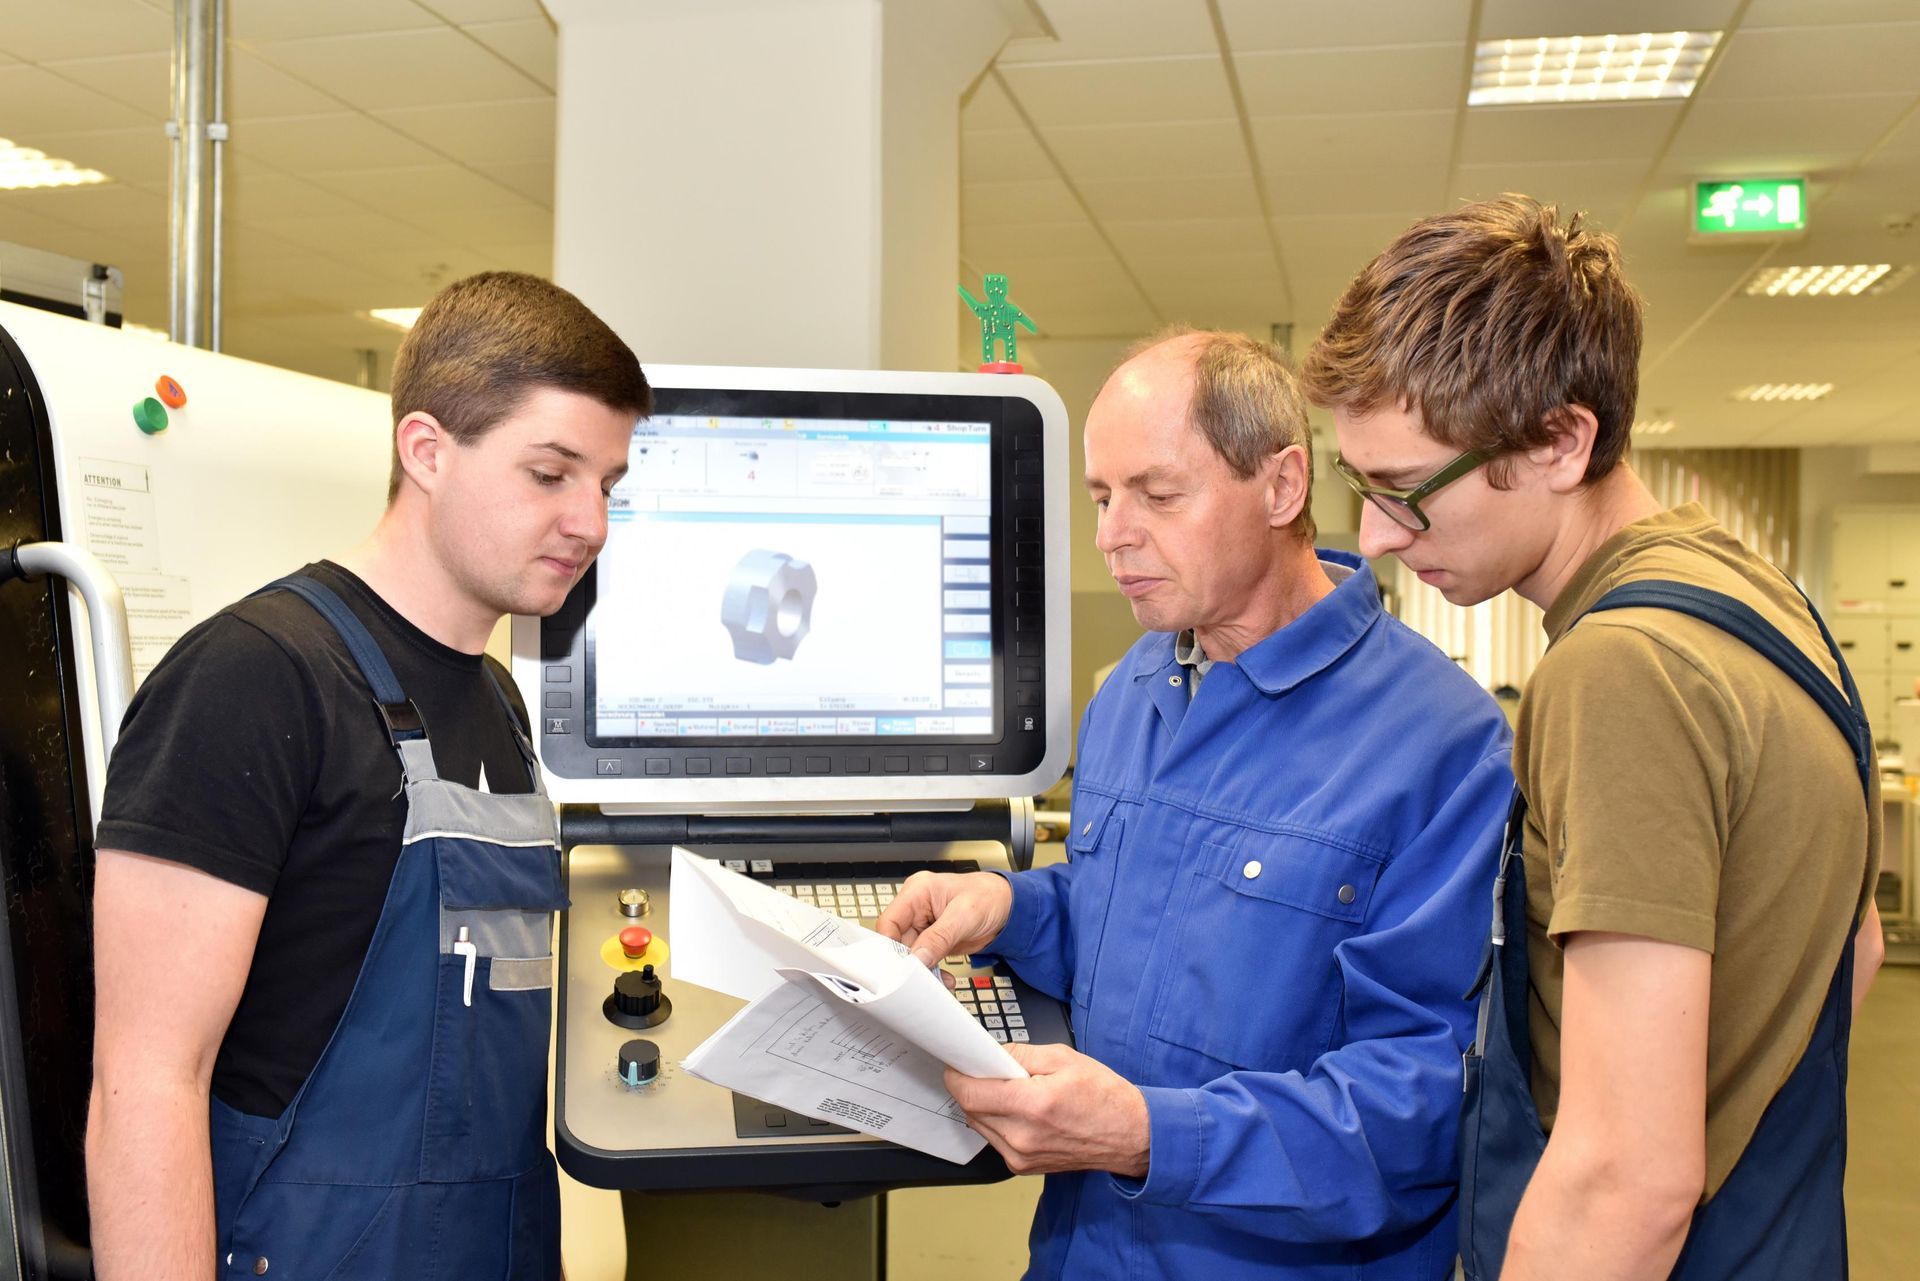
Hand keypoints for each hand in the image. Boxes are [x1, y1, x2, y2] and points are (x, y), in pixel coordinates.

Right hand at [874, 870, 1011, 967]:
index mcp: (917, 891)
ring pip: (910, 955)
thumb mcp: (965, 915)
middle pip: (897, 942)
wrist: (1008, 908)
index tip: (898, 968)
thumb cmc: (989, 897)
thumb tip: (917, 958)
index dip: (889, 946)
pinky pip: (924, 960)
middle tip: (920, 979)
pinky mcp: (932, 939)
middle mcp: (916, 908)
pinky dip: (933, 971)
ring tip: (938, 980)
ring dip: (923, 971)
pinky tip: (945, 978)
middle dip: (909, 963)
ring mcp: (924, 925)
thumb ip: (939, 937)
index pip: (889, 921)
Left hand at [944, 1042, 1149, 1177]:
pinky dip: (996, 1121)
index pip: (970, 1093)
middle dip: (971, 1086)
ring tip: (1010, 1091)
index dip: (957, 1075)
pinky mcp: (1022, 1167)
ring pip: (979, 1125)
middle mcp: (1022, 1137)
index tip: (958, 1063)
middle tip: (988, 1070)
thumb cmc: (1104, 1096)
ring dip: (983, 1105)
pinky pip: (994, 1139)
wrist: (1130, 1135)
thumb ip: (1020, 1054)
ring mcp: (1021, 1157)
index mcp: (1032, 1105)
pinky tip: (1017, 1110)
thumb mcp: (1063, 1058)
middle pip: (970, 1109)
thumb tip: (991, 1053)